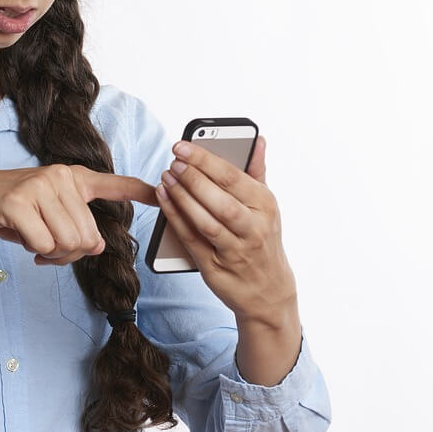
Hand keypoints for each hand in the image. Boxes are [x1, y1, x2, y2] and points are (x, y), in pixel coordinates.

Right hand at [0, 164, 158, 264]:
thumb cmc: (11, 211)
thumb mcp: (49, 215)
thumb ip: (77, 226)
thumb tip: (97, 245)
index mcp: (71, 177)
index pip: (112, 183)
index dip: (139, 189)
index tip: (160, 190)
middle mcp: (59, 176)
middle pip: (88, 235)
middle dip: (70, 252)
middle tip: (47, 247)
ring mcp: (38, 186)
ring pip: (69, 242)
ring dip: (53, 254)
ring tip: (36, 243)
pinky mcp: (18, 202)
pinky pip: (44, 244)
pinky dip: (35, 251)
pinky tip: (24, 240)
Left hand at [154, 135, 297, 325]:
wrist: (268, 291)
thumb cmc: (262, 240)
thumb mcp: (266, 207)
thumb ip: (257, 172)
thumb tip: (257, 140)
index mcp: (265, 206)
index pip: (233, 177)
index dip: (205, 160)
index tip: (182, 146)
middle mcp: (253, 228)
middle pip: (220, 200)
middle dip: (193, 179)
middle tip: (173, 162)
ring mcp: (235, 250)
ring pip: (205, 221)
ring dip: (182, 198)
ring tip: (165, 178)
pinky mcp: (215, 267)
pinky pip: (192, 240)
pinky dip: (176, 219)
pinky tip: (164, 201)